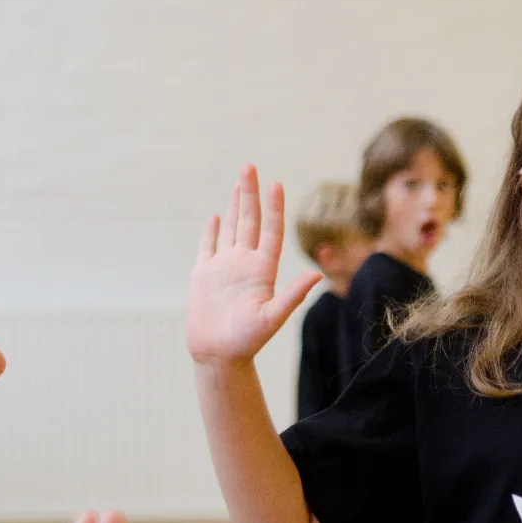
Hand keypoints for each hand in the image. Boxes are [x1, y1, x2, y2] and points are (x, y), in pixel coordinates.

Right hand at [186, 164, 321, 364]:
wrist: (219, 356)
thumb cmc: (246, 341)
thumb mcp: (272, 317)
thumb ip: (293, 295)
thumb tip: (317, 275)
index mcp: (262, 270)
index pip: (270, 231)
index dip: (273, 208)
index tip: (276, 184)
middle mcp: (245, 264)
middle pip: (249, 222)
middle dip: (250, 194)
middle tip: (250, 166)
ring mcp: (224, 268)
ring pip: (232, 229)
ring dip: (235, 205)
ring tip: (240, 182)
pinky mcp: (204, 276)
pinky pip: (208, 247)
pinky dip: (212, 231)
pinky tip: (217, 216)